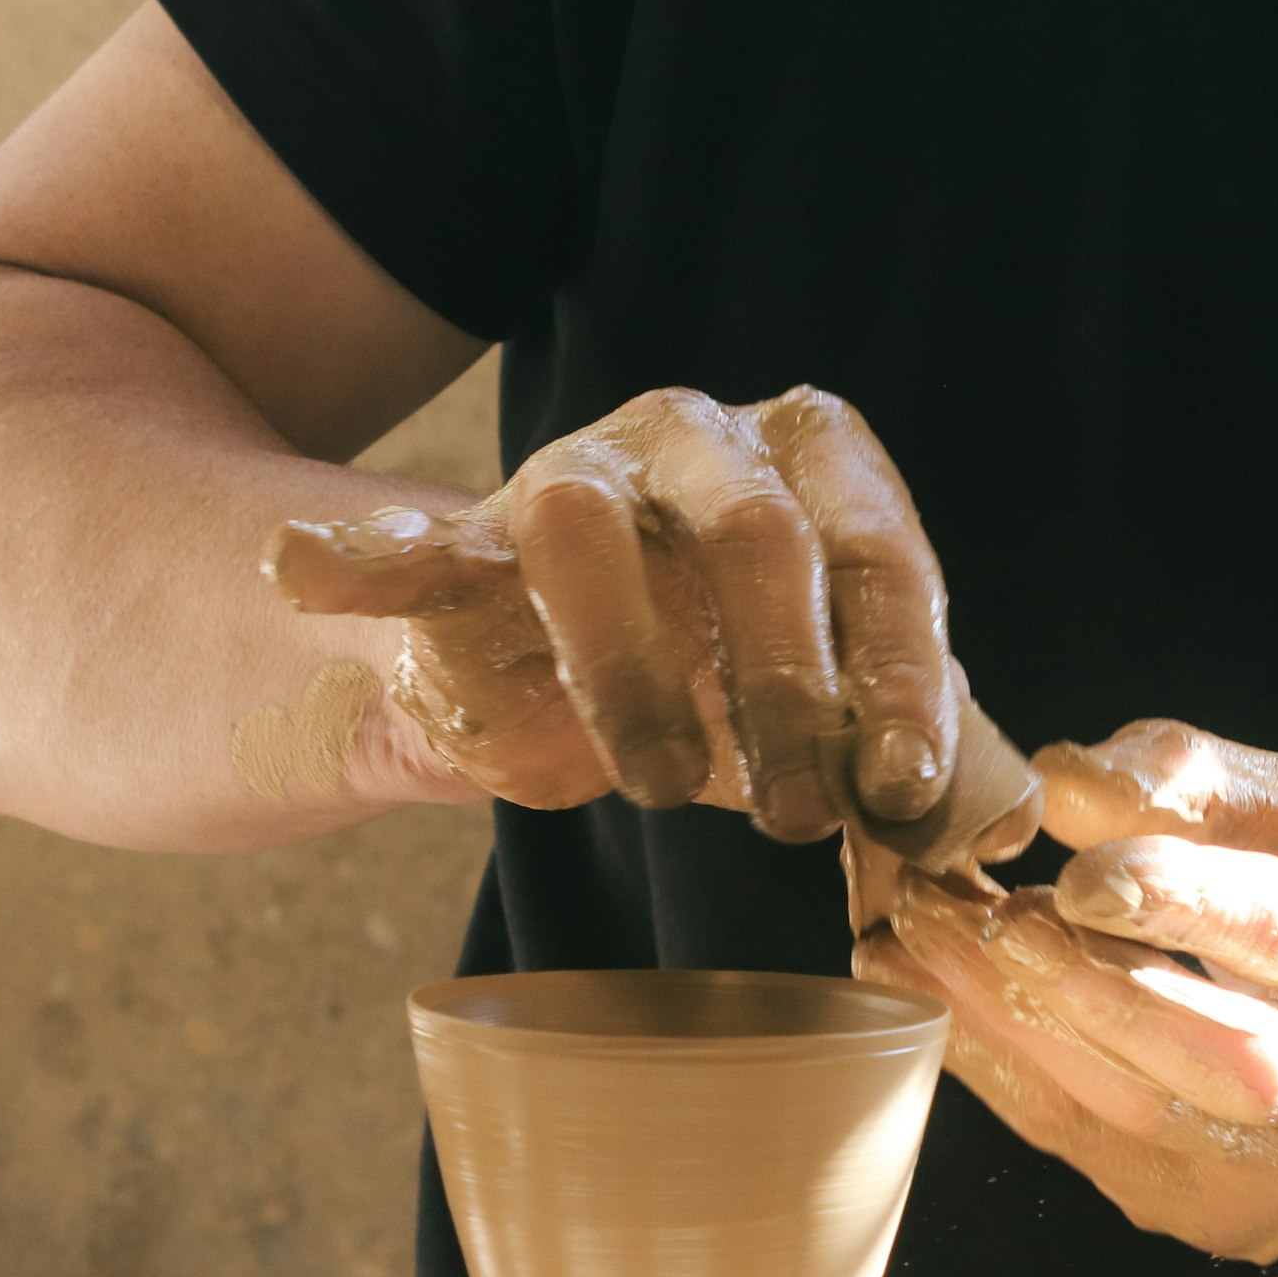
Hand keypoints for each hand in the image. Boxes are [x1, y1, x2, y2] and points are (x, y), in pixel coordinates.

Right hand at [267, 386, 963, 838]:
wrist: (567, 669)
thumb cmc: (734, 686)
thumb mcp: (822, 709)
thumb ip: (886, 752)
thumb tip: (971, 837)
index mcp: (818, 460)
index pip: (879, 547)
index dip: (898, 672)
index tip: (902, 785)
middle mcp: (702, 439)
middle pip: (752, 534)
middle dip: (785, 688)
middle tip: (797, 815)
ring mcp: (577, 474)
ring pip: (584, 532)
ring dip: (630, 677)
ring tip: (656, 782)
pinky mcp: (467, 534)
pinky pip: (409, 541)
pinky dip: (358, 555)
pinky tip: (306, 571)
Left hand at [854, 718, 1277, 1264]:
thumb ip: (1197, 784)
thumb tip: (1061, 781)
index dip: (1192, 905)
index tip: (1078, 877)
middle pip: (1223, 1057)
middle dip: (1077, 983)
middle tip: (949, 901)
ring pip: (1130, 1106)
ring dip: (1002, 1014)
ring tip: (909, 928)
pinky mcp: (1201, 1214)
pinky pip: (1075, 1137)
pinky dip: (987, 1058)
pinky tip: (919, 987)